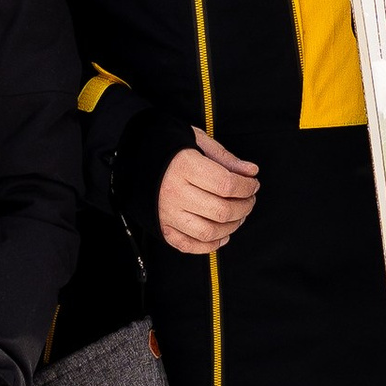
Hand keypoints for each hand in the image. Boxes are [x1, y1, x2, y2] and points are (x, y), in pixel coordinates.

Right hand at [158, 128, 259, 254]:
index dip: (247, 187)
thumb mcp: (196, 140)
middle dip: (245, 206)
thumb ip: (225, 157)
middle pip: (222, 210)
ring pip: (209, 232)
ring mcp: (167, 213)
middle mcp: (174, 192)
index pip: (227, 184)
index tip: (253, 183)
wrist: (133, 159)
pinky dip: (210, 245)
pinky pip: (189, 245)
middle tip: (249, 199)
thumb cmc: (167, 147)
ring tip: (238, 215)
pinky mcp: (162, 228)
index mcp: (184, 167)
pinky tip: (222, 235)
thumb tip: (251, 172)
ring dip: (232, 227)